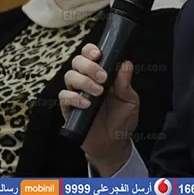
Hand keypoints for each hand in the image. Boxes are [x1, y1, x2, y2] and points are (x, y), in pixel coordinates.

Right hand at [59, 43, 138, 174]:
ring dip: (84, 82)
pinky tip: (87, 104)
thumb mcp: (129, 100)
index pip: (90, 54)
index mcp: (101, 74)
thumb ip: (125, 83)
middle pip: (77, 61)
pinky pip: (64, 96)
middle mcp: (86, 80)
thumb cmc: (122, 119)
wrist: (114, 144)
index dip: (90, 50)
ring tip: (98, 93)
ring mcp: (76, 93)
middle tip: (103, 78)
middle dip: (89, 66)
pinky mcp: (69, 108)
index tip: (98, 54)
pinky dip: (74, 98)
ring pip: (69, 76)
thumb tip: (126, 63)